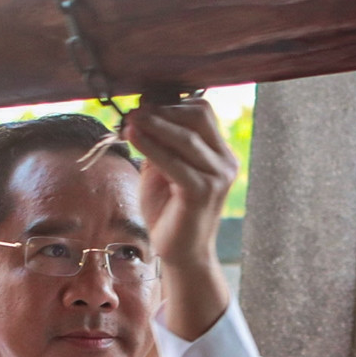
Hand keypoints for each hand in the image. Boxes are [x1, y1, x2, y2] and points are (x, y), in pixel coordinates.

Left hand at [119, 99, 236, 339]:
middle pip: (199, 117)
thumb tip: (141, 111)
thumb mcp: (162, 169)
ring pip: (186, 137)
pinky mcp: (202, 192)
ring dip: (154, 125)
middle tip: (134, 112)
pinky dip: (152, 147)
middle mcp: (225, 162)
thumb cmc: (169, 211)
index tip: (142, 103)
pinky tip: (132, 137)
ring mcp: (218, 177)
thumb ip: (159, 143)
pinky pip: (175, 162)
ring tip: (129, 120)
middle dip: (163, 111)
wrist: (180, 253)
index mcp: (219, 153)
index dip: (172, 104)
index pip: (202, 111)